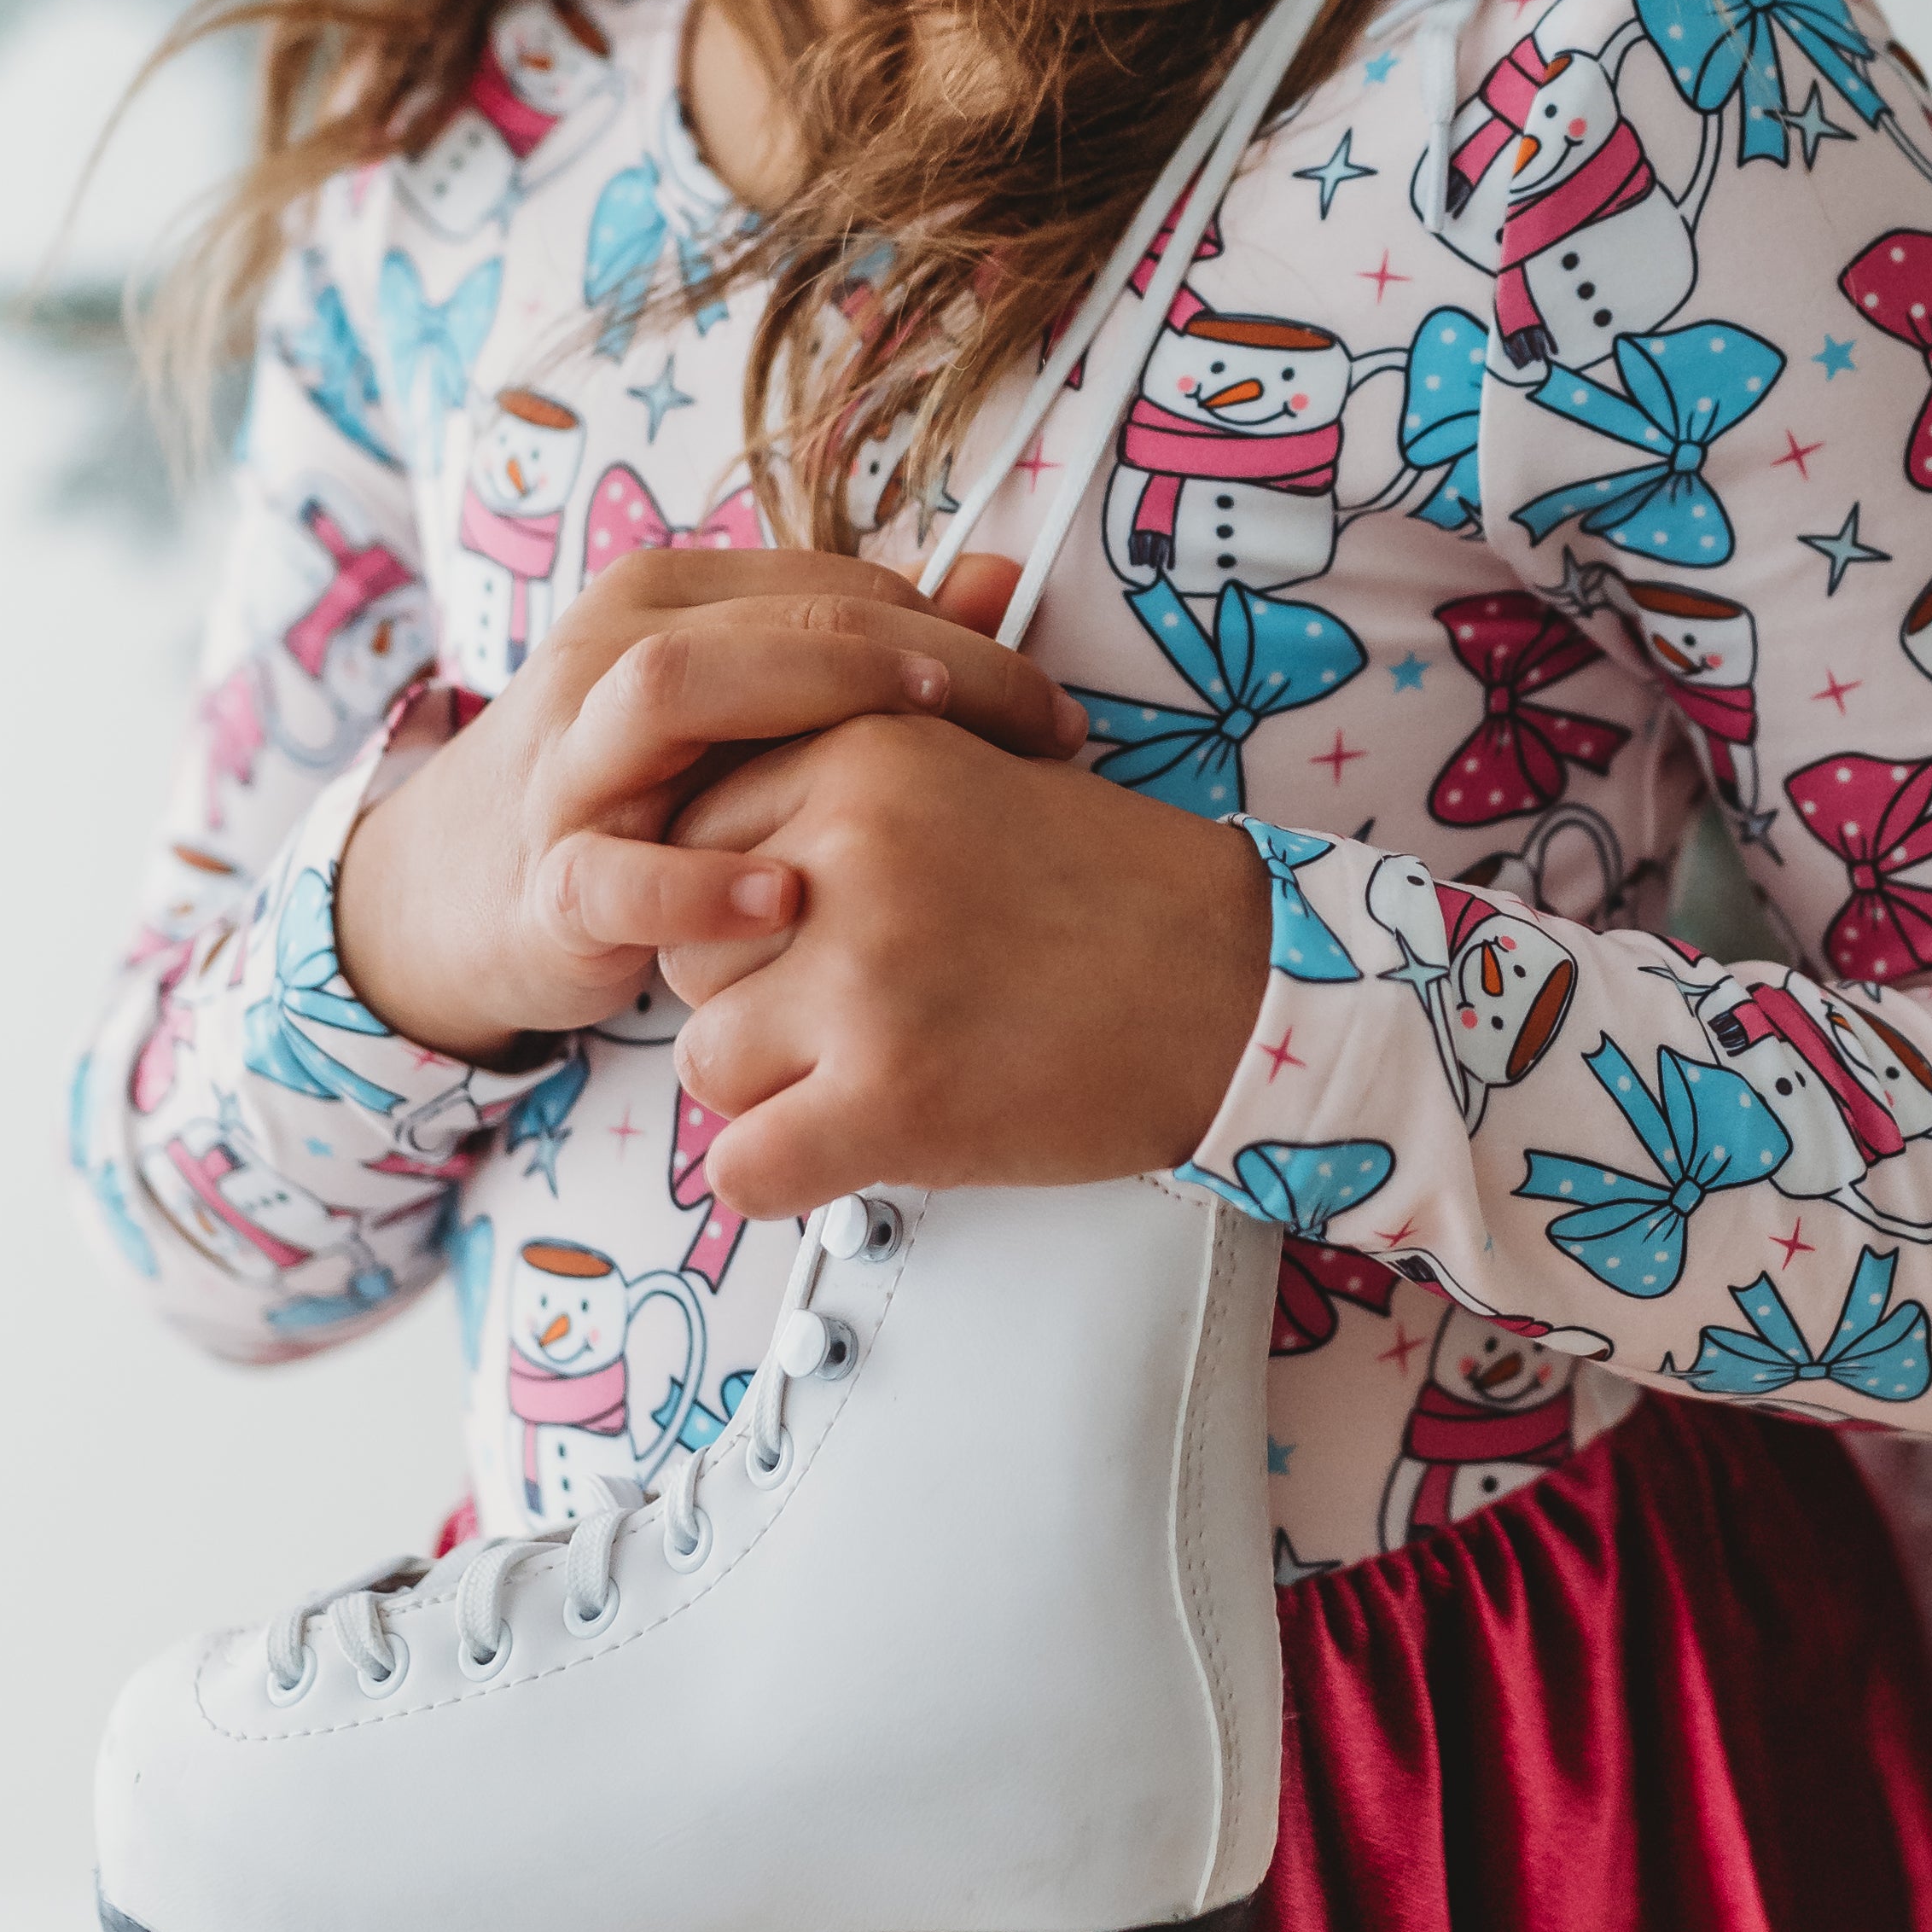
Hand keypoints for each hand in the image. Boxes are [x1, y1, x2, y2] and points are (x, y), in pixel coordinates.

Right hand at [334, 546, 1080, 1065]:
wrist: (448, 898)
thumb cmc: (632, 800)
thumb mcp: (745, 718)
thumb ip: (862, 651)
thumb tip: (1003, 579)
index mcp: (669, 603)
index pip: (835, 589)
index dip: (961, 635)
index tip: (1054, 706)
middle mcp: (612, 661)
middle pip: (779, 620)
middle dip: (929, 660)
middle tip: (1045, 725)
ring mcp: (570, 768)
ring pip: (674, 689)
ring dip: (810, 703)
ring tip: (924, 739)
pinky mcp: (546, 883)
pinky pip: (612, 875)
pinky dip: (696, 886)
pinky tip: (782, 898)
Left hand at [656, 717, 1273, 1217]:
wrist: (1242, 984)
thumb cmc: (1117, 893)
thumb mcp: (982, 773)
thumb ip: (852, 785)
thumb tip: (720, 845)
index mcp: (864, 752)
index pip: (698, 839)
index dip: (744, 907)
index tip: (816, 935)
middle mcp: (848, 852)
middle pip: (689, 953)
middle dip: (753, 999)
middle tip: (863, 1012)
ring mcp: (867, 979)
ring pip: (705, 1061)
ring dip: (772, 1091)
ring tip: (874, 1075)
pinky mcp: (893, 1098)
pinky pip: (743, 1168)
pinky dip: (780, 1179)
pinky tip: (848, 1154)